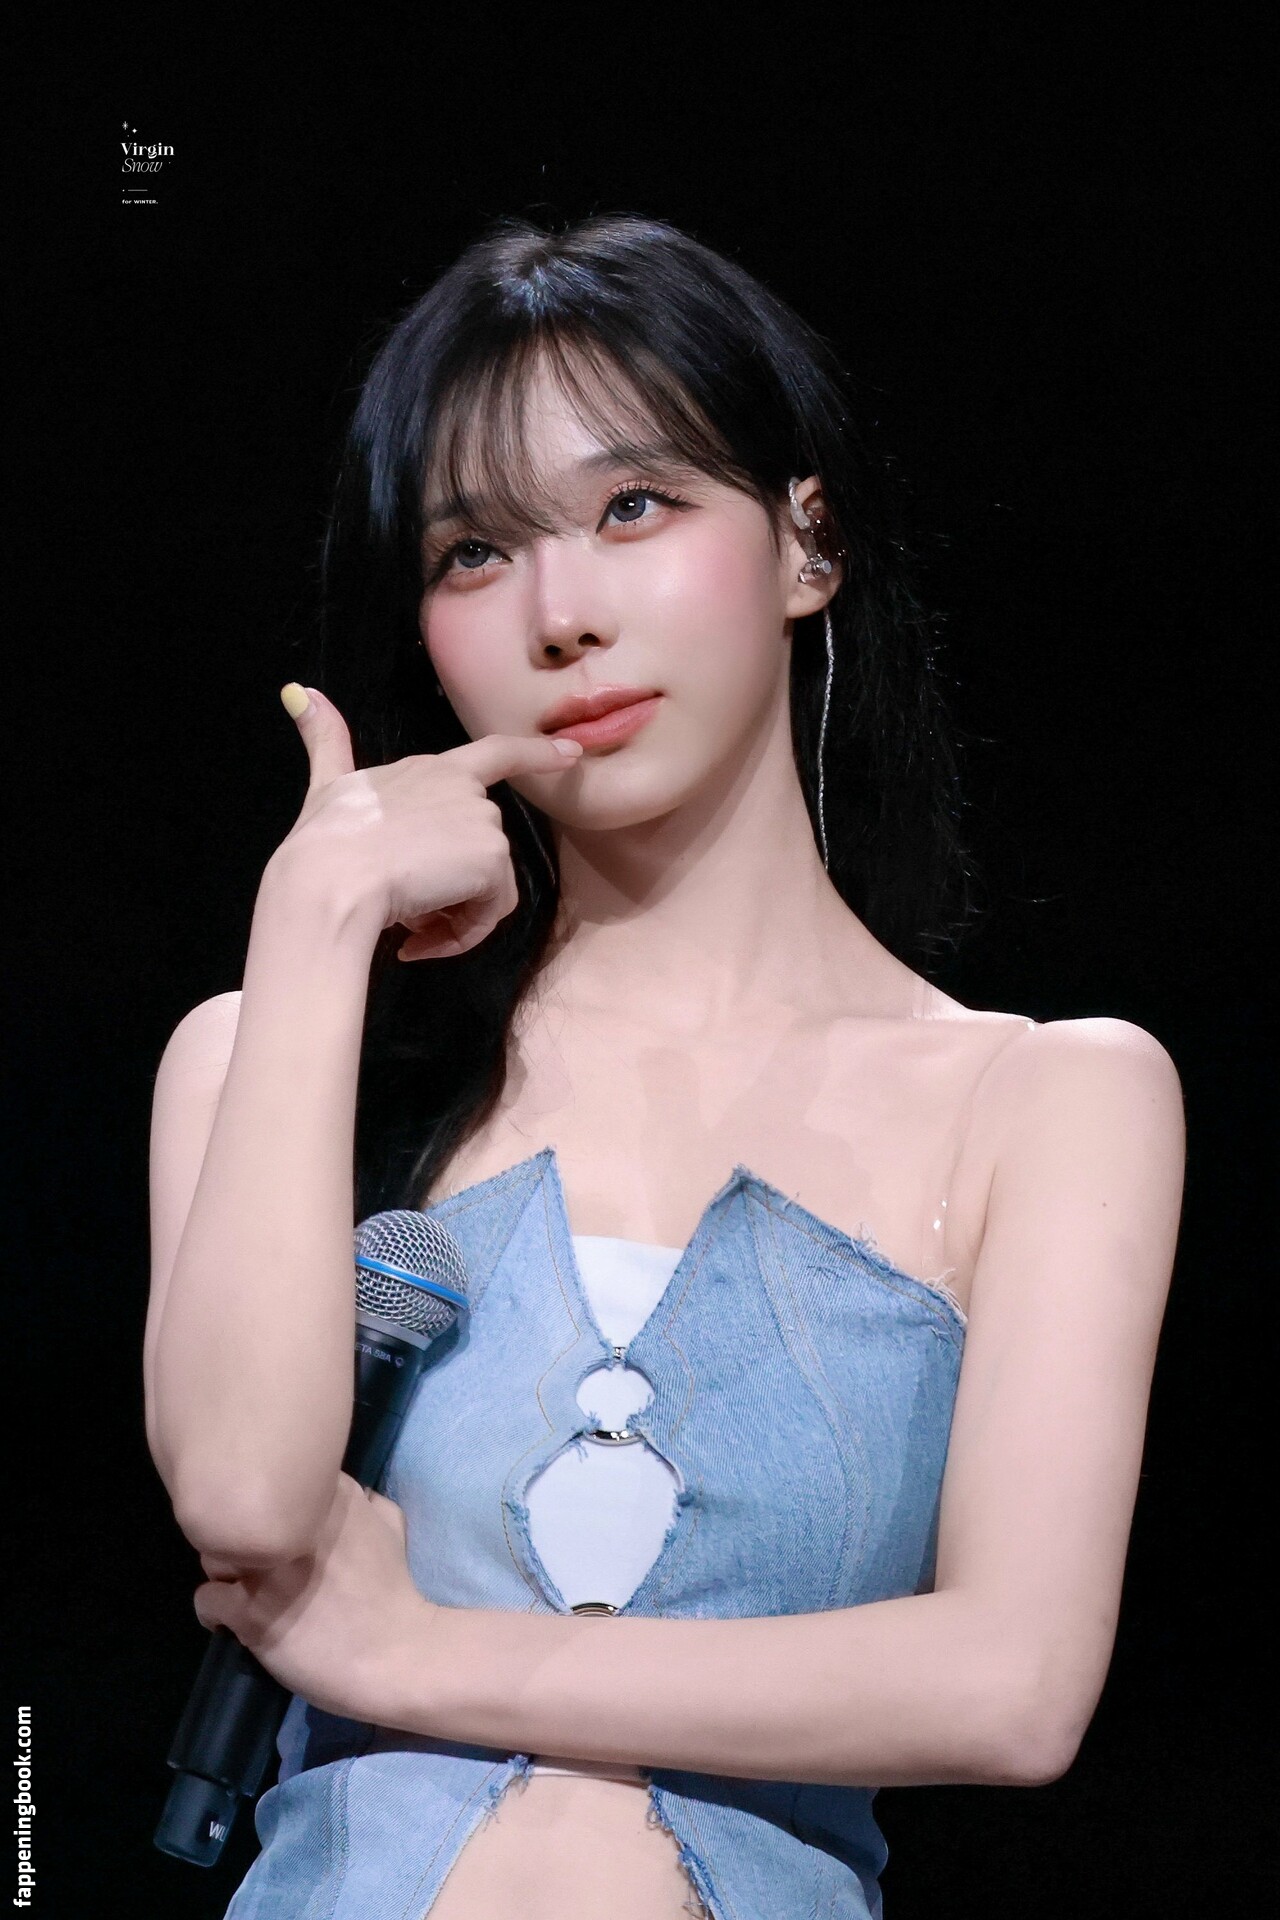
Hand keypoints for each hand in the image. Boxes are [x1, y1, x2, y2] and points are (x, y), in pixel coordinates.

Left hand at [193, 1473, 432, 1727]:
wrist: (393, 1653)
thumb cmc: (392, 1591)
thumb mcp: (391, 1526)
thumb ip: (364, 1501)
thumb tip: (349, 1496)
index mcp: (323, 1497)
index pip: (269, 1485)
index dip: (268, 1511)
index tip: (277, 1533)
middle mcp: (287, 1526)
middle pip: (234, 1517)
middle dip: (242, 1540)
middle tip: (257, 1568)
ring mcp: (265, 1568)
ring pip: (213, 1556)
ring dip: (225, 1574)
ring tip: (241, 1595)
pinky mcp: (248, 1611)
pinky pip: (206, 1599)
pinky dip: (214, 1613)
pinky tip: (232, 1624)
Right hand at [272, 684, 582, 959]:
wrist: (330, 880)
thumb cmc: (323, 841)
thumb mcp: (326, 786)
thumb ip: (324, 740)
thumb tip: (296, 691)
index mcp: (429, 769)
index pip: (493, 753)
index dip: (534, 753)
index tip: (571, 753)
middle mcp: (463, 787)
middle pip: (479, 850)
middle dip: (449, 888)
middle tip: (406, 911)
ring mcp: (481, 820)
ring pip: (485, 886)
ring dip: (450, 915)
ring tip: (407, 926)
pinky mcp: (491, 857)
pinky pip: (490, 911)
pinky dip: (460, 935)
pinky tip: (419, 938)